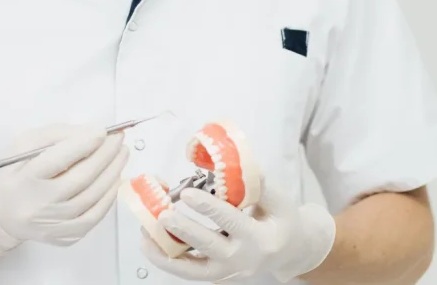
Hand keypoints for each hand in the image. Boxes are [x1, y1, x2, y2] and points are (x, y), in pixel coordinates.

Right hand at [0, 123, 128, 255]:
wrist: (2, 213)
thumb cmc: (16, 172)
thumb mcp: (26, 145)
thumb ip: (56, 135)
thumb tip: (92, 133)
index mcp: (24, 179)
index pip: (56, 161)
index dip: (82, 145)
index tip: (102, 131)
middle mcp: (38, 206)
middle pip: (79, 179)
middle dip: (104, 155)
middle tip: (119, 138)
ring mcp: (52, 225)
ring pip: (91, 198)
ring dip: (112, 173)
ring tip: (121, 154)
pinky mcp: (64, 237)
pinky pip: (94, 217)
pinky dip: (109, 196)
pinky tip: (114, 178)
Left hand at [141, 182, 335, 282]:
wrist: (291, 251)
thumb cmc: (284, 221)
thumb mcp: (280, 201)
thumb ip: (260, 185)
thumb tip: (238, 163)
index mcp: (261, 240)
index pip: (231, 222)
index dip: (209, 207)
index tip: (188, 193)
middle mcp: (243, 261)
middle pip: (209, 248)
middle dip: (184, 231)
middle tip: (164, 214)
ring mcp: (229, 273)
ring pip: (194, 270)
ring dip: (167, 253)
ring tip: (145, 235)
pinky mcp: (217, 276)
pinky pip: (190, 272)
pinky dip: (168, 260)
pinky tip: (151, 244)